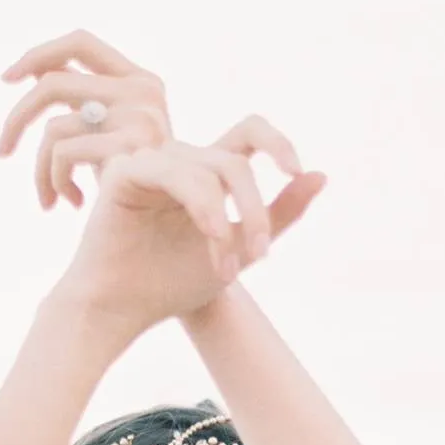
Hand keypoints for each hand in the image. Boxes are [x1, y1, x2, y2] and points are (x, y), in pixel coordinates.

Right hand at [0, 28, 327, 338]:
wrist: (124, 311)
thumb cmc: (172, 284)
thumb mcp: (240, 250)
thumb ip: (279, 214)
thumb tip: (321, 175)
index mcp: (206, 172)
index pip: (249, 133)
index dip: (278, 142)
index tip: (297, 171)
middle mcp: (179, 161)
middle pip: (235, 161)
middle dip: (255, 210)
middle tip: (259, 256)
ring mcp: (150, 162)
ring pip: (210, 169)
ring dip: (227, 220)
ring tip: (226, 266)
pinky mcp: (123, 170)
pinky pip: (175, 172)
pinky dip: (202, 205)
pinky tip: (209, 236)